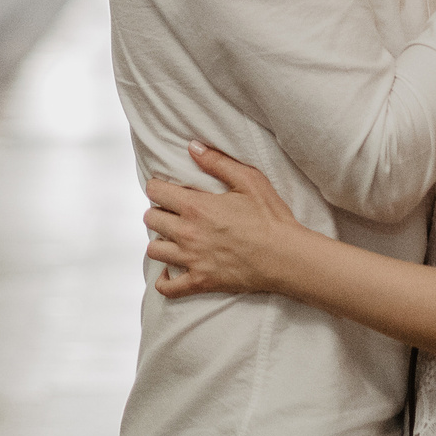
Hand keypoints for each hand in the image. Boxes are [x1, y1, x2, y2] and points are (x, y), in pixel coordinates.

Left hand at [144, 141, 303, 297]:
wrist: (285, 256)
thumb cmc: (270, 217)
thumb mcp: (249, 180)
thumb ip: (217, 162)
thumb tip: (192, 147)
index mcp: (196, 206)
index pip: (156, 192)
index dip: (158, 187)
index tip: (166, 189)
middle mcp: (188, 233)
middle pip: (151, 219)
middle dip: (158, 212)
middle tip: (172, 212)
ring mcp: (192, 260)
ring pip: (154, 250)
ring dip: (160, 242)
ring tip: (172, 238)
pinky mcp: (200, 281)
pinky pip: (168, 288)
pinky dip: (165, 281)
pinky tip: (170, 271)